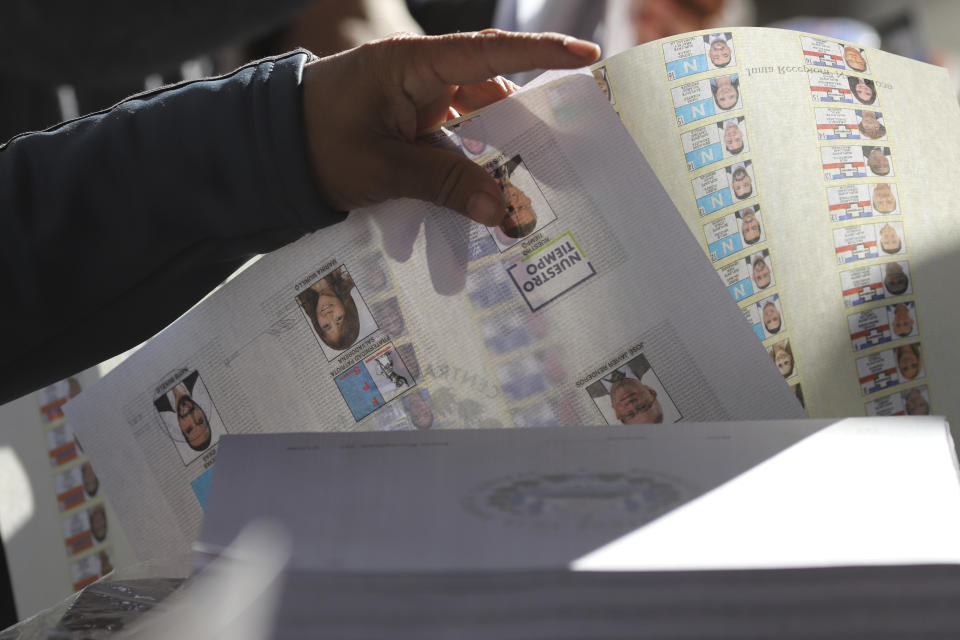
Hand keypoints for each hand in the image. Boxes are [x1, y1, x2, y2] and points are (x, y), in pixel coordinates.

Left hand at [301, 29, 599, 225]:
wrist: (266, 154)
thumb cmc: (315, 146)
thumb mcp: (383, 169)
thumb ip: (446, 184)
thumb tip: (503, 210)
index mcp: (412, 65)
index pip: (489, 53)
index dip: (541, 54)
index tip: (587, 57)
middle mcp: (420, 75)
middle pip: (490, 91)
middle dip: (524, 125)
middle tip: (564, 156)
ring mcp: (415, 99)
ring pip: (473, 121)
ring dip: (493, 155)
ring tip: (521, 192)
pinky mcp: (409, 124)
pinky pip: (452, 140)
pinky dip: (468, 165)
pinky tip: (482, 196)